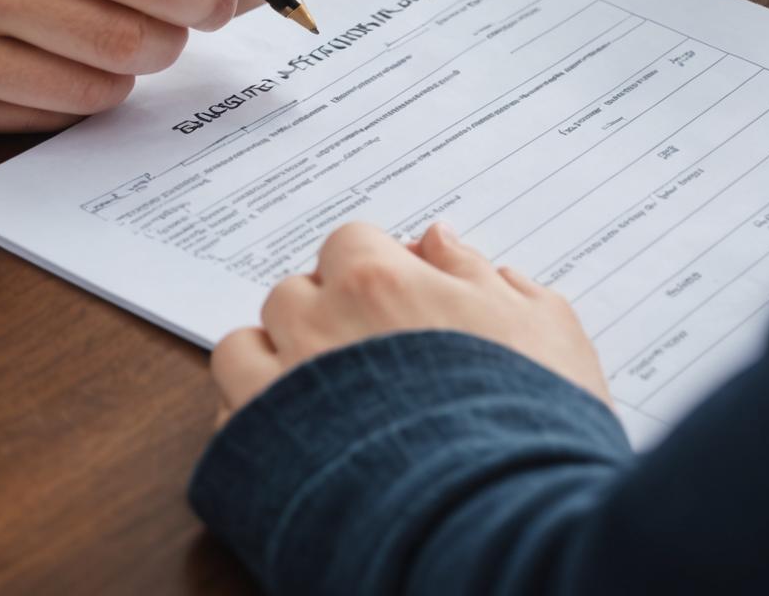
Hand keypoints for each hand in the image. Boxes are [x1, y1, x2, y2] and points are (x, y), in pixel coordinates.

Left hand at [210, 221, 610, 425]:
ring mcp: (283, 393)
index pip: (350, 242)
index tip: (399, 302)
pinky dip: (252, 422)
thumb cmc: (532, 427)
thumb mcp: (541, 326)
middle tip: (368, 357)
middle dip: (323, 313)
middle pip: (295, 292)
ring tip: (318, 398)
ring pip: (244, 347)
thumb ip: (479, 271)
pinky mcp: (259, 460)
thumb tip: (441, 241)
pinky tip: (297, 444)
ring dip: (273, 361)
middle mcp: (320, 325)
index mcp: (380, 282)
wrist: (505, 527)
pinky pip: (227, 418)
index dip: (375, 269)